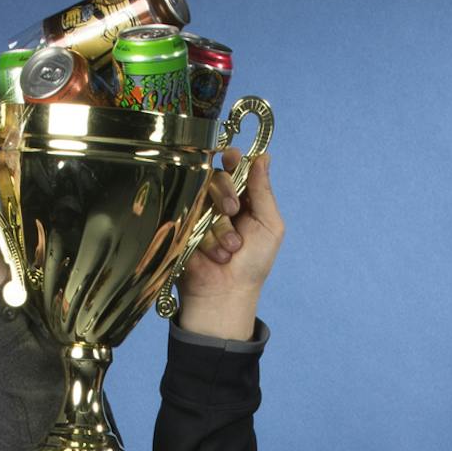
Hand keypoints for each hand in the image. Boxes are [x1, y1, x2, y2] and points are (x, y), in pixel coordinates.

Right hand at [176, 150, 282, 339]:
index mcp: (242, 196)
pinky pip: (189, 219)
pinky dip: (206, 238)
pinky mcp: (181, 228)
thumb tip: (263, 157)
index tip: (232, 159)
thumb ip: (264, 192)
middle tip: (234, 212)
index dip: (232, 158)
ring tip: (230, 249)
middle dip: (226, 193)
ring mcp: (198, 214)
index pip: (234, 166)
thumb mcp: (270, 226)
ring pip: (202, 198)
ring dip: (220, 226)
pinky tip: (215, 256)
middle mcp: (219, 201)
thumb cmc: (254, 264)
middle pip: (215, 176)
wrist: (228, 294)